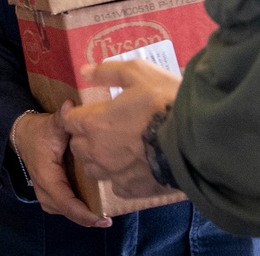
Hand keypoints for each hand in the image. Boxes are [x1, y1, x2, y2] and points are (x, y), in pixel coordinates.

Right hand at [11, 110, 111, 228]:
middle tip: (107, 220)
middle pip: (66, 210)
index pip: (65, 201)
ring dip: (80, 214)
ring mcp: (45, 192)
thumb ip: (63, 117)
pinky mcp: (49, 191)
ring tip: (102, 215)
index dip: (83, 212)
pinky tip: (92, 206)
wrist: (24, 136)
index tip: (101, 219)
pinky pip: (63, 205)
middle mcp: (44, 189)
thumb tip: (70, 107)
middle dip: (85, 217)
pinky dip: (75, 208)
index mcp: (47, 176)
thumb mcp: (53, 123)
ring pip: (63, 210)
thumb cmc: (41, 131)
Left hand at [63, 60, 181, 198]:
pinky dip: (119, 176)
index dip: (74, 114)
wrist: (191, 137)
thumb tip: (84, 71)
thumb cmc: (163, 100)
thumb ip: (109, 72)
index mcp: (95, 122)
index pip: (68, 121)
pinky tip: (133, 165)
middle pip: (77, 146)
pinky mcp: (130, 188)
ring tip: (116, 148)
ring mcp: (112, 173)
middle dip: (84, 136)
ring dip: (97, 158)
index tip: (83, 111)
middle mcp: (97, 151)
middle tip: (103, 126)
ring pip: (92, 168)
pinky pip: (115, 184)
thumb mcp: (139, 73)